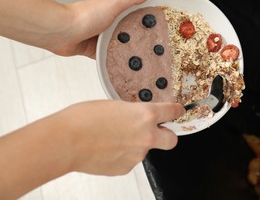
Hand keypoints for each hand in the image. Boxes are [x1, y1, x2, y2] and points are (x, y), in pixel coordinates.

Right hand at [0, 100, 183, 198]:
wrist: (66, 141)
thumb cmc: (84, 119)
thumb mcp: (116, 105)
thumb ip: (134, 112)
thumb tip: (138, 117)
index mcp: (146, 115)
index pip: (172, 112)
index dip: (177, 111)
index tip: (179, 111)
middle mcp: (147, 136)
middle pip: (172, 139)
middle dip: (168, 135)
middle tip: (157, 131)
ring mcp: (137, 154)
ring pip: (145, 149)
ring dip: (137, 144)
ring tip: (114, 138)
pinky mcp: (126, 168)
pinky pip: (130, 159)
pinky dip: (123, 154)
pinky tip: (108, 148)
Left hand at [57, 0, 154, 57]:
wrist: (61, 33)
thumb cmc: (83, 16)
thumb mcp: (113, 4)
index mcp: (110, 8)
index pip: (131, 10)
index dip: (143, 14)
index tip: (155, 20)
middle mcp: (105, 21)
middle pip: (125, 29)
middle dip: (136, 35)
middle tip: (150, 42)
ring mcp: (99, 36)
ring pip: (117, 43)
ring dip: (124, 48)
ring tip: (138, 54)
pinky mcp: (93, 49)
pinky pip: (107, 55)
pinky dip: (113, 59)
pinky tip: (122, 62)